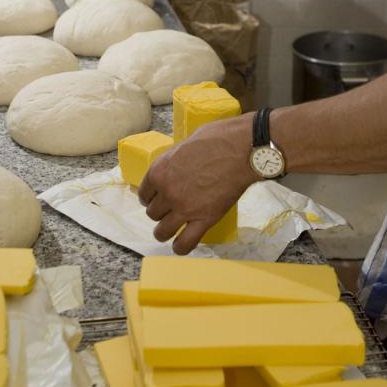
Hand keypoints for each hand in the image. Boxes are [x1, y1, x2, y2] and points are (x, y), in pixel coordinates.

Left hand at [138, 113, 254, 253]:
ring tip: (171, 229)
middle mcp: (167, 192)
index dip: (151, 197)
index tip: (157, 198)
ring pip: (162, 231)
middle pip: (153, 213)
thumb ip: (176, 161)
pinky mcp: (204, 220)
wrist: (242, 149)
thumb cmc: (218, 139)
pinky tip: (181, 245)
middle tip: (170, 209)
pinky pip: (185, 243)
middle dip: (160, 212)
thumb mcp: (186, 144)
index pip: (144, 193)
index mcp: (160, 171)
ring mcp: (185, 208)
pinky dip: (180, 247)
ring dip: (165, 231)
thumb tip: (178, 166)